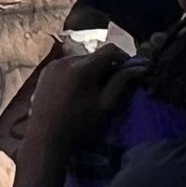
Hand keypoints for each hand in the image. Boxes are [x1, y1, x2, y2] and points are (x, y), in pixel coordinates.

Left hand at [13, 45, 128, 177]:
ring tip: (95, 87)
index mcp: (82, 67)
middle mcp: (66, 59)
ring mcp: (53, 64)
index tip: (130, 69)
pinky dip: (76, 71)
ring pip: (80, 59)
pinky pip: (66, 65)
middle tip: (114, 81)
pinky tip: (78, 88)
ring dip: (91, 68)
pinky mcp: (45, 70)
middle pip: (94, 55)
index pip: (110, 50)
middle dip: (107, 65)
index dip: (124, 56)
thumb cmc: (79, 125)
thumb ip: (121, 83)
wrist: (45, 136)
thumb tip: (140, 68)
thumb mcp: (105, 105)